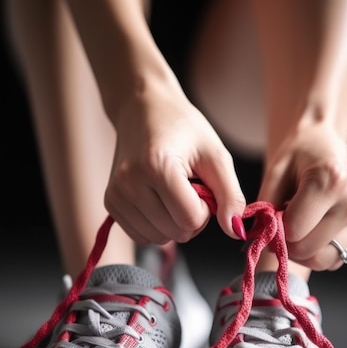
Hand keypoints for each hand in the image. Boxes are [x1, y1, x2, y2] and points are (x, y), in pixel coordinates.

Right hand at [104, 77, 245, 243]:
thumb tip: (236, 232)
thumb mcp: (216, 155)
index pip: (191, 219)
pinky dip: (156, 227)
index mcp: (157, 167)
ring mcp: (116, 195)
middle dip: (191, 217)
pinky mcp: (110, 203)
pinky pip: (141, 236)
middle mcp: (130, 183)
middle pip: (176, 232)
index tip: (202, 185)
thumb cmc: (183, 127)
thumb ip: (231, 195)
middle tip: (188, 187)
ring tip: (172, 192)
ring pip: (158, 239)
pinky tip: (158, 201)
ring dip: (173, 224)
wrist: (142, 107)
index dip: (206, 209)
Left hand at [258, 121, 346, 269]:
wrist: (322, 143)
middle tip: (281, 221)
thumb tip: (259, 238)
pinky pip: (332, 259)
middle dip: (286, 243)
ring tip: (296, 224)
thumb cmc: (297, 154)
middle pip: (308, 250)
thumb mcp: (274, 172)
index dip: (274, 229)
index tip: (270, 216)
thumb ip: (265, 207)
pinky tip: (310, 228)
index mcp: (330, 181)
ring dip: (300, 251)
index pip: (294, 230)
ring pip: (321, 260)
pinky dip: (315, 251)